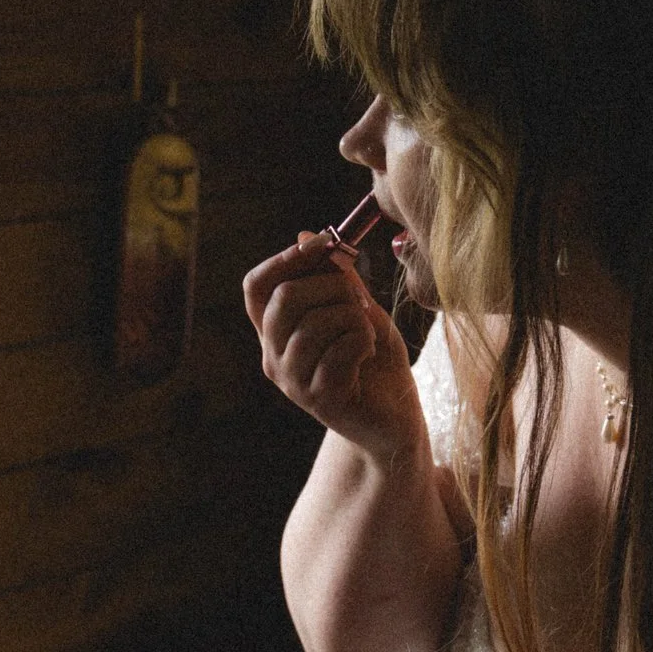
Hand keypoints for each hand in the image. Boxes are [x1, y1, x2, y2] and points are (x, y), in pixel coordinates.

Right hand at [242, 232, 421, 460]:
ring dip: (352, 318)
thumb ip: (335, 277)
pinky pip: (338, 352)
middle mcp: (274, 357)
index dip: (285, 259)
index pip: (256, 287)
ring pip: (314, 325)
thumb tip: (307, 234)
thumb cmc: (375, 360)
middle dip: (330, 286)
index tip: (323, 245)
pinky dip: (362, 341)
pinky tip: (368, 351)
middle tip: (358, 298)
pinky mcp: (320, 400)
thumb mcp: (358, 308)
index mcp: (276, 331)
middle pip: (284, 300)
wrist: (396, 417)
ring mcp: (293, 382)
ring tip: (367, 330)